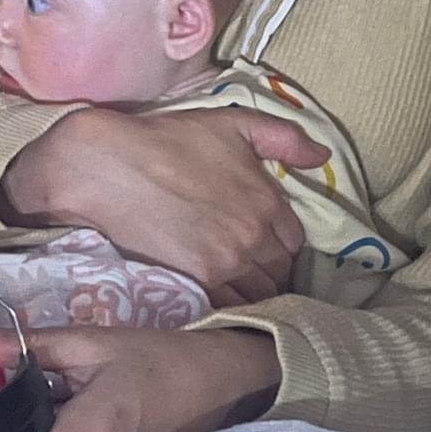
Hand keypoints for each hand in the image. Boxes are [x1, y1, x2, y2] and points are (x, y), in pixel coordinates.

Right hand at [0, 105, 327, 304]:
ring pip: (257, 296)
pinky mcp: (194, 283)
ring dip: (253, 294)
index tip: (269, 247)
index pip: (294, 242)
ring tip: (239, 291)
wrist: (108, 167)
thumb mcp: (234, 124)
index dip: (282, 245)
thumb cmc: (169, 141)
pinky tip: (218, 300)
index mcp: (267, 202)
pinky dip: (227, 307)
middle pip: (279, 273)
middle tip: (255, 273)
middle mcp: (253, 238)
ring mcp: (225, 265)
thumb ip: (285, 138)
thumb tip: (323, 156)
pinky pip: (226, 307)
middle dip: (272, 273)